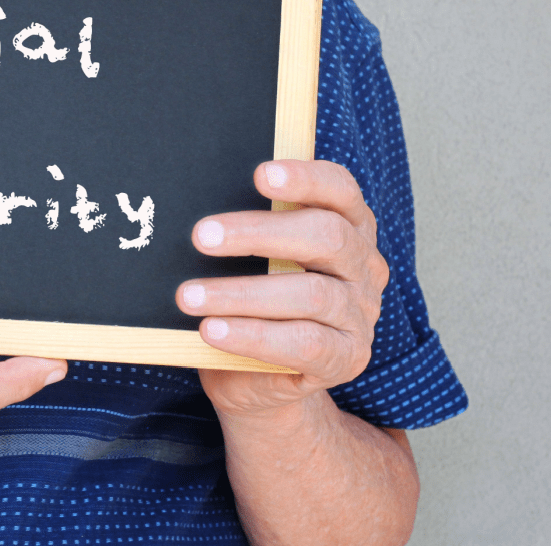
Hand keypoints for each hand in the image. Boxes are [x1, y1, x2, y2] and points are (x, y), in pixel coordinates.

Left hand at [177, 160, 388, 418]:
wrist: (255, 377)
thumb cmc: (250, 302)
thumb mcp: (251, 260)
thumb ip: (244, 231)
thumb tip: (199, 212)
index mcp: (348, 227)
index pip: (340, 190)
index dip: (305, 178)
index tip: (260, 174)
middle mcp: (362, 266)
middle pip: (326, 236)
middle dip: (258, 232)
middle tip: (201, 236)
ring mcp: (359, 314)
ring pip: (310, 294)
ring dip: (240, 293)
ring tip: (188, 295)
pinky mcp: (346, 359)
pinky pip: (304, 343)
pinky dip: (252, 335)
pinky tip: (212, 329)